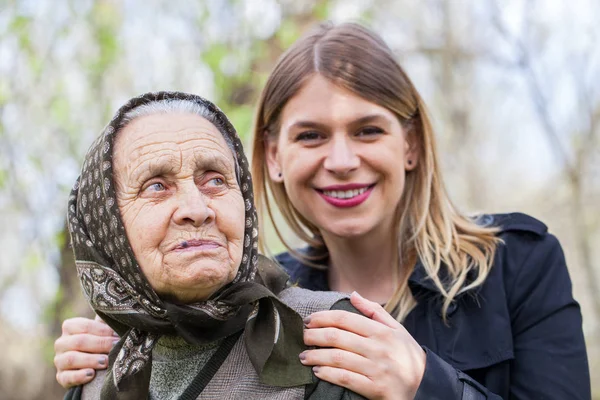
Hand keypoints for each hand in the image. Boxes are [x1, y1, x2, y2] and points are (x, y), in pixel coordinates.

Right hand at [54, 315, 118, 387]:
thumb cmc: (99, 341)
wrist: (92, 364)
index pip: (85, 326)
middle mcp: (61, 343)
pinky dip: (79, 376)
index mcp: (69, 327)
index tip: (117, 335)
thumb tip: (117, 314)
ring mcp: (59, 360)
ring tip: (106, 362)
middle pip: (79, 342)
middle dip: (100, 344)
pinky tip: (91, 375)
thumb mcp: (101, 330)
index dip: (103, 331)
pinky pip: (66, 377)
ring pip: (71, 359)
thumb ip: (106, 323)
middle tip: (116, 347)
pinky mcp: (61, 377)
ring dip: (90, 360)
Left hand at [300, 292, 425, 399]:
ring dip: (316, 356)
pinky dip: (328, 374)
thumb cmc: (407, 354)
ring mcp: (376, 370)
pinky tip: (318, 372)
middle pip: (337, 337)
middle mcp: (378, 348)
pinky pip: (346, 379)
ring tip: (304, 356)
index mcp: (381, 331)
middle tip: (302, 337)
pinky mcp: (375, 389)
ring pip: (337, 358)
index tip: (308, 320)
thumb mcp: (396, 329)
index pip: (345, 319)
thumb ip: (374, 311)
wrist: (426, 385)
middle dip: (314, 336)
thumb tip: (353, 294)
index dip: (322, 318)